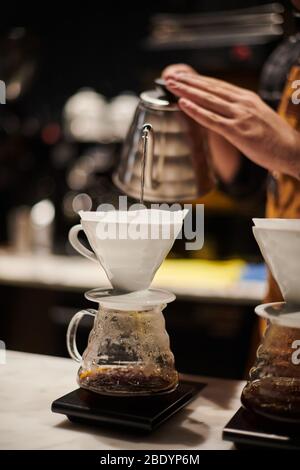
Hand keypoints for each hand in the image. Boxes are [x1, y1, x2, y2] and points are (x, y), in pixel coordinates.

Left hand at [164, 71, 299, 177]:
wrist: (292, 150)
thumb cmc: (275, 138)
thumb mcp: (257, 117)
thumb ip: (240, 112)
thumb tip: (223, 111)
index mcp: (247, 98)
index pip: (217, 85)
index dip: (198, 80)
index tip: (183, 76)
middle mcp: (242, 103)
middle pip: (210, 88)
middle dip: (188, 81)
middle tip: (170, 76)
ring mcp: (240, 116)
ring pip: (208, 100)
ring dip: (187, 91)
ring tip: (172, 85)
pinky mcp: (238, 132)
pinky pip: (212, 120)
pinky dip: (196, 111)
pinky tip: (183, 104)